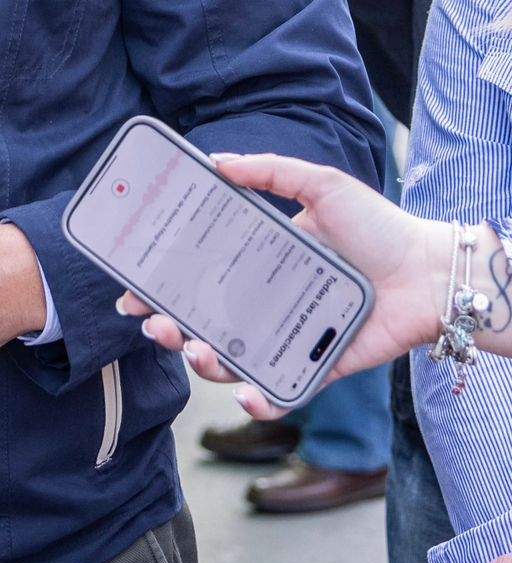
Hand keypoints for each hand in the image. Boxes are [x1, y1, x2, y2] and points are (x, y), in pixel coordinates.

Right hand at [118, 150, 452, 419]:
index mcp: (257, 262)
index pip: (194, 276)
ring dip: (203, 363)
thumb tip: (216, 161)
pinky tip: (247, 394)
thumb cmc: (380, 227)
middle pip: (200, 323)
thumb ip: (270, 171)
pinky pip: (283, 391)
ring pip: (231, 361)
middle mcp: (265, 302)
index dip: (157, 286)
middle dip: (167, 330)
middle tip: (155, 326)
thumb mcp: (322, 186)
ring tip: (197, 351)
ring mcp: (288, 337)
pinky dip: (262, 401)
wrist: (434, 272)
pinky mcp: (318, 366)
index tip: (129, 293)